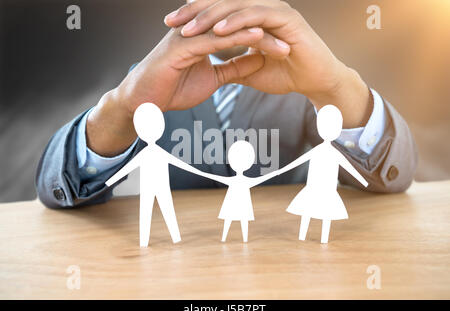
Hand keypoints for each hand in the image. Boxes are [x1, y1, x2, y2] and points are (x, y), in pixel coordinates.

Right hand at [113, 26, 292, 112]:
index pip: (240, 32)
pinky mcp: (182, 45)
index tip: (288, 47)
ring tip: (284, 42)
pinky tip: (258, 38)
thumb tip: (257, 62)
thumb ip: (234, 68)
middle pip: (239, 26)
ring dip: (259, 34)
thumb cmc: (172, 89)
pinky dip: (238, 38)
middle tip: (294, 42)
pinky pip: (215, 39)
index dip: (265, 38)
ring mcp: (189, 35)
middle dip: (268, 33)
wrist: (143, 102)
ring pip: (230, 29)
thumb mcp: (213, 79)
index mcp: (205, 36)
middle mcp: (197, 29)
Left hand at [165, 0, 372, 127]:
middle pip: (222, 2)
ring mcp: (274, 10)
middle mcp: (262, 8)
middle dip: (194, 12)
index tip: (171, 26)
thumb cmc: (286, 75)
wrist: (315, 82)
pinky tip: (218, 31)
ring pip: (236, 6)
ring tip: (188, 29)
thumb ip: (233, 64)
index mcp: (252, 16)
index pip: (218, 11)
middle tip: (171, 22)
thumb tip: (213, 69)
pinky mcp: (286, 18)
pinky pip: (256, 15)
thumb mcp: (250, 69)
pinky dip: (236, 22)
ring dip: (210, 17)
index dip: (194, 16)